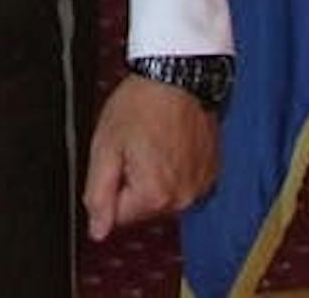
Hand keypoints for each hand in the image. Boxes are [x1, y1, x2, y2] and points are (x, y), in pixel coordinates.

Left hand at [82, 74, 220, 239]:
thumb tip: (97, 230)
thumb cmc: (142, 104)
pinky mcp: (211, 174)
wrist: (178, 76)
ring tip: (153, 140)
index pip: (119, 216)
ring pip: (163, 195)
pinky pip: (183, 183)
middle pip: (142, 207)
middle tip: (134, 145)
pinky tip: (170, 142)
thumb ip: (98, 193)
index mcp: (155, 194)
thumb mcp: (105, 146)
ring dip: (154, 175)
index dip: (110, 186)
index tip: (117, 158)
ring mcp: (201, 187)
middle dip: (132, 181)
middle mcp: (183, 198)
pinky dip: (174, 168)